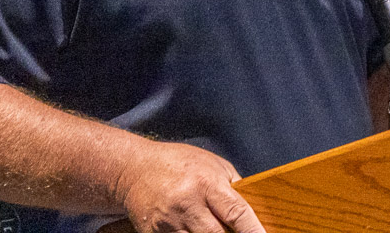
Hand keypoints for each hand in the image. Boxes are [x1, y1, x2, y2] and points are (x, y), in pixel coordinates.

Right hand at [116, 142, 265, 232]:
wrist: (134, 169)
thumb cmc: (178, 163)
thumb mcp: (212, 165)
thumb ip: (233, 187)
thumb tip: (255, 210)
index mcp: (206, 183)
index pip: (236, 212)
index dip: (253, 230)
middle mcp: (187, 203)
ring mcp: (169, 223)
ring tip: (212, 228)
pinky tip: (195, 231)